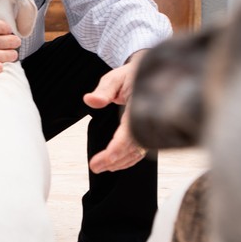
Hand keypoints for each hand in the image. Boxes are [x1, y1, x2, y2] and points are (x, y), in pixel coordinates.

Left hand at [85, 51, 148, 172]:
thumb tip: (90, 100)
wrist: (150, 74)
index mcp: (140, 106)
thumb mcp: (115, 77)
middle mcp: (147, 119)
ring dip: (121, 162)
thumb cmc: (131, 76)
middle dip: (115, 159)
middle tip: (95, 167)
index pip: (131, 132)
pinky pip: (141, 150)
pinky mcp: (148, 131)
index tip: (107, 158)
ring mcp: (150, 127)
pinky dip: (129, 159)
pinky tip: (116, 163)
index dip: (119, 147)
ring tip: (101, 167)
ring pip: (138, 151)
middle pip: (134, 146)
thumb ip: (103, 90)